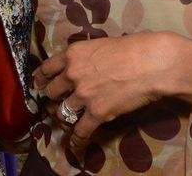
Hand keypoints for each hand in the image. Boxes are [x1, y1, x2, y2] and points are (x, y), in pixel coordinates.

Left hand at [34, 33, 167, 157]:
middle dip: (54, 97)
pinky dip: (77, 141)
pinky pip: (80, 131)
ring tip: (67, 118)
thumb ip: (86, 57)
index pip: (47, 68)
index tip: (40, 83)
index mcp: (73, 54)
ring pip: (62, 112)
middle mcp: (72, 74)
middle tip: (57, 100)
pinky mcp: (97, 114)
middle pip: (51, 91)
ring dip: (64, 116)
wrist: (151, 64)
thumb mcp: (100, 45)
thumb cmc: (133, 48)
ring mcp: (83, 95)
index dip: (41, 77)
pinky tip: (76, 147)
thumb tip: (84, 64)